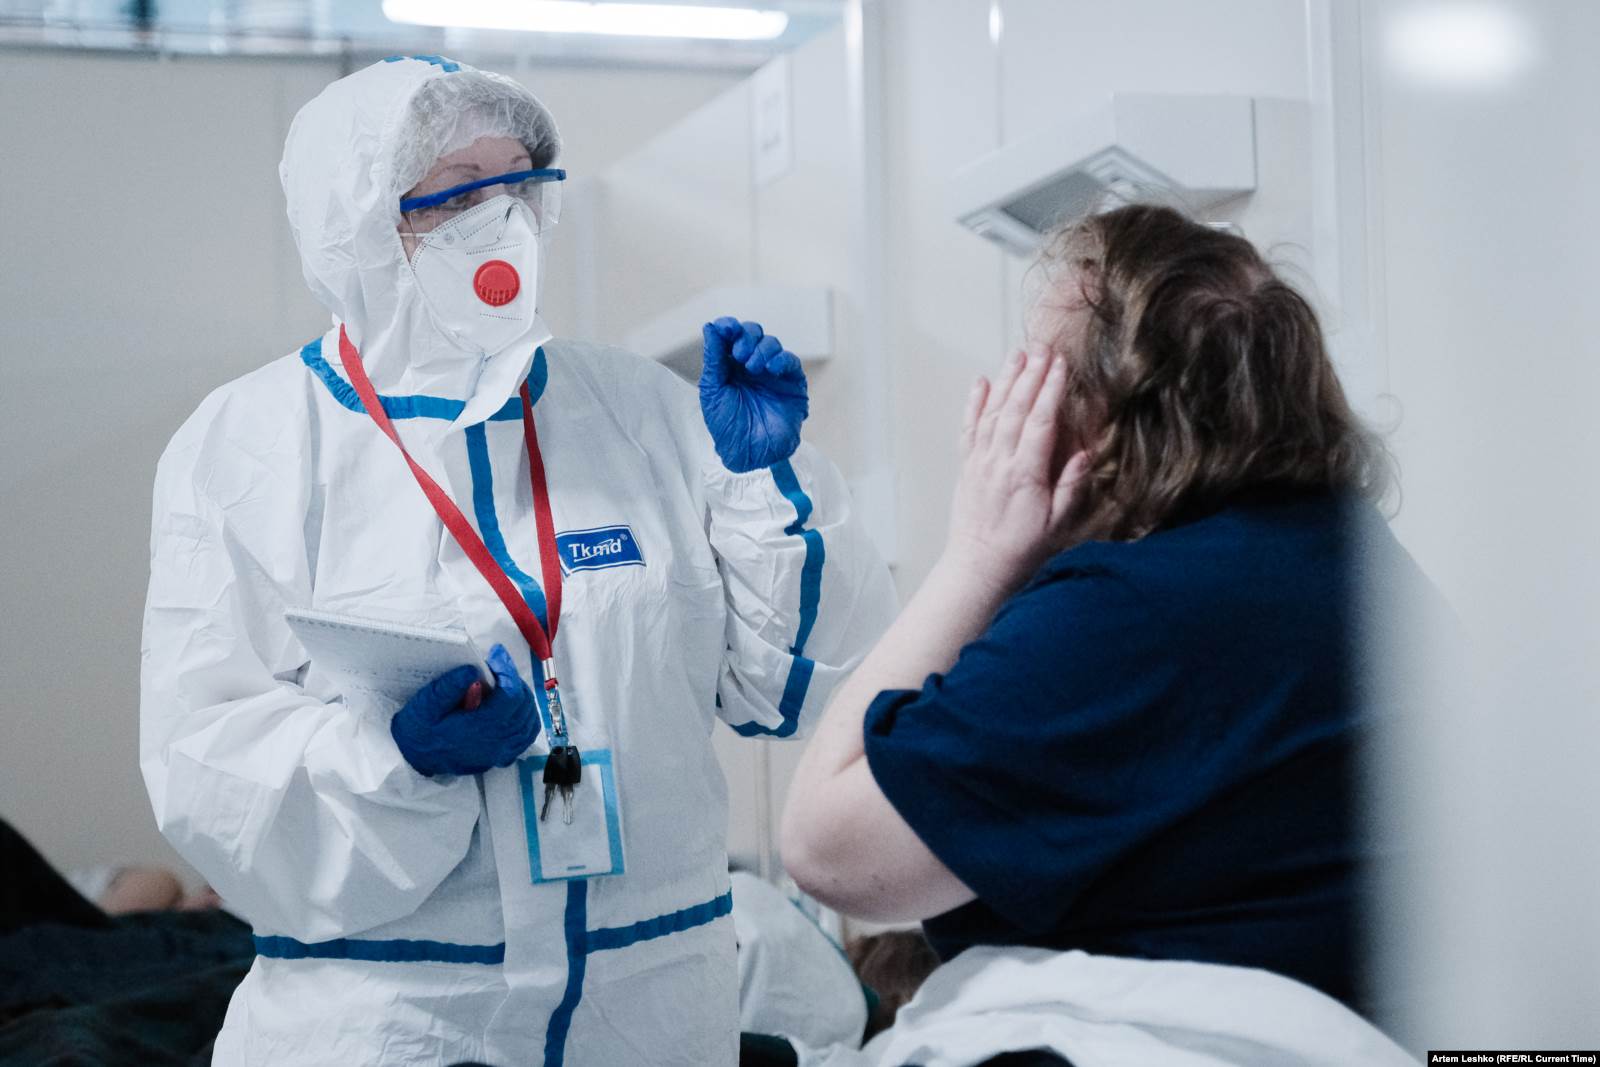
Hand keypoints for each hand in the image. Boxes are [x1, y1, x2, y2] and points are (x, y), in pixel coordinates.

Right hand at [391, 644, 539, 777]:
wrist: (412, 761)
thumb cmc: (417, 732)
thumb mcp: (424, 706)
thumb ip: (447, 688)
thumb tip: (472, 671)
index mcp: (478, 728)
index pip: (510, 695)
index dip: (507, 670)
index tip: (496, 653)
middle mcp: (495, 742)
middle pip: (523, 705)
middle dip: (514, 679)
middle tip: (498, 664)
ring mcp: (500, 751)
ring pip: (528, 720)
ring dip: (523, 696)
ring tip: (506, 681)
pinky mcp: (500, 756)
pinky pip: (526, 736)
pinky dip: (527, 717)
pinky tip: (515, 705)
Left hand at [699, 317, 808, 472]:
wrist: (749, 452)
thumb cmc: (727, 425)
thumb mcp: (712, 390)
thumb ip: (714, 358)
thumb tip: (710, 327)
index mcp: (729, 365)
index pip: (731, 335)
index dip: (729, 327)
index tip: (726, 328)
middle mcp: (750, 365)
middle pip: (753, 333)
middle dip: (746, 337)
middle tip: (740, 354)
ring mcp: (772, 373)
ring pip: (771, 344)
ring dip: (761, 350)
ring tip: (753, 368)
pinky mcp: (792, 383)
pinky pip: (790, 361)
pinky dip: (781, 359)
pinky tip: (771, 369)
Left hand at [942, 347, 1089, 595]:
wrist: (978, 567)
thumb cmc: (1022, 550)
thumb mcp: (1057, 525)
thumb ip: (1070, 487)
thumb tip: (1083, 452)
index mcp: (1024, 475)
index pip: (1039, 422)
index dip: (1050, 390)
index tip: (1061, 365)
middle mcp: (998, 463)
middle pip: (1015, 409)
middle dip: (1030, 375)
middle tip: (1043, 347)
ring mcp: (979, 462)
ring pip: (992, 413)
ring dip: (1005, 381)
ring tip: (1018, 354)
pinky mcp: (967, 466)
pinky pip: (969, 428)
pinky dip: (974, 403)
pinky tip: (981, 382)